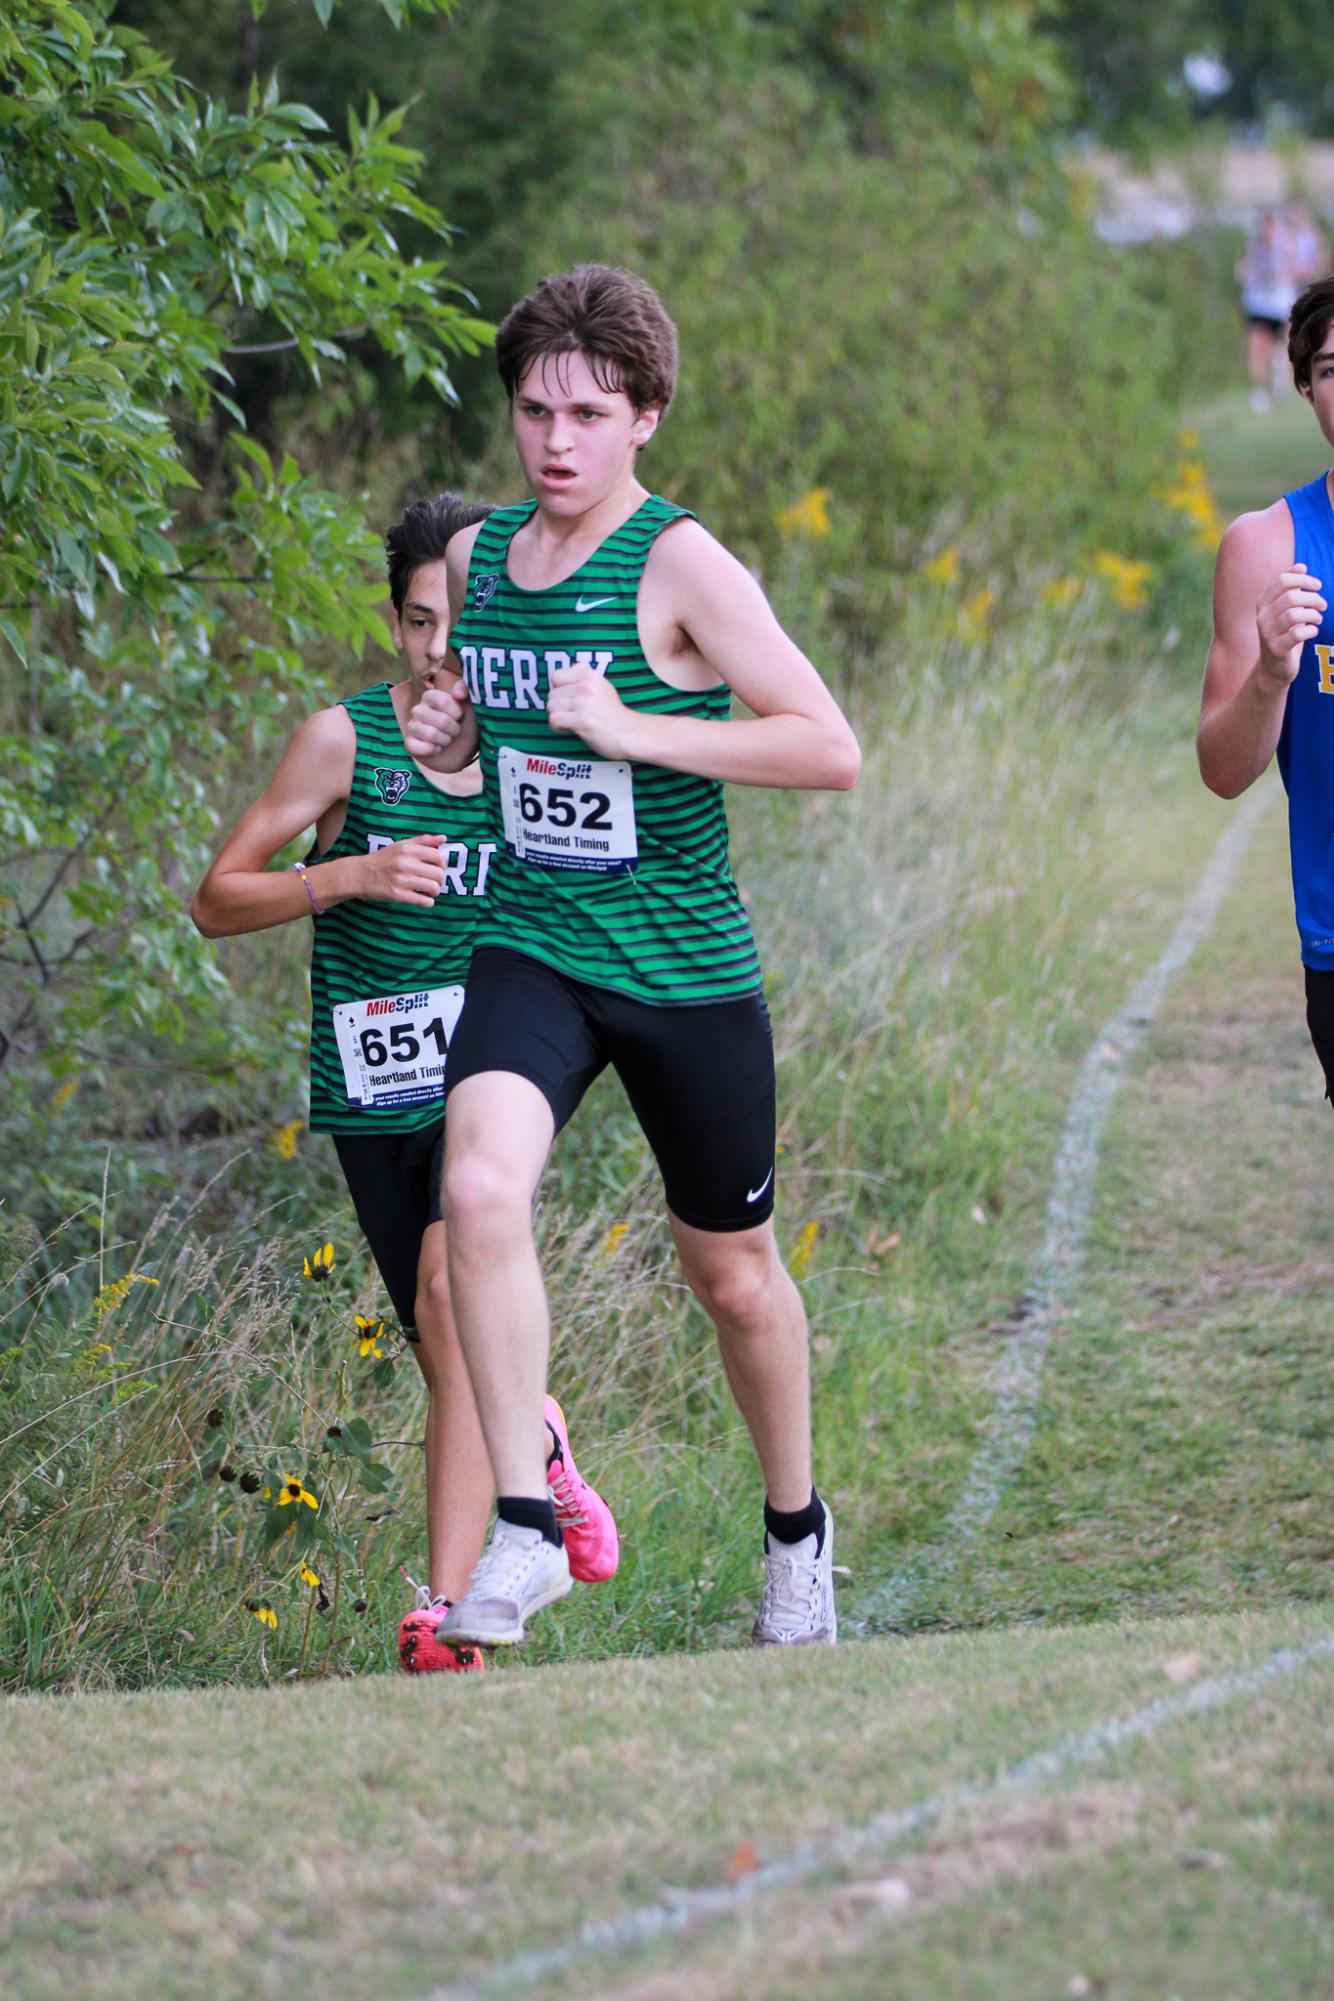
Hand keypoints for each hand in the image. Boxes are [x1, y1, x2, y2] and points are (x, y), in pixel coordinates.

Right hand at [355, 834, 446, 907]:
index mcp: (407, 849)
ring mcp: (401, 879)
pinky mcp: (397, 894)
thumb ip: (423, 841)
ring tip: (429, 891)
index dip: (442, 864)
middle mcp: (404, 863)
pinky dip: (428, 902)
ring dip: (434, 892)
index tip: (437, 868)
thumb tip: (443, 838)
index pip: (437, 856)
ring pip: (433, 888)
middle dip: (440, 880)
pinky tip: (423, 899)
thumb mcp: (401, 845)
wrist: (358, 874)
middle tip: (434, 882)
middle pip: (438, 873)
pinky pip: (423, 901)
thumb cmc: (382, 860)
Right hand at [403, 678, 470, 762]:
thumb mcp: (467, 704)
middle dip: (454, 729)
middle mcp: (418, 710)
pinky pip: (419, 747)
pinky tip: (437, 748)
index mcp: (430, 696)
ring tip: (446, 739)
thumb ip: (463, 690)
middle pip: (441, 720)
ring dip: (445, 740)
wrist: (459, 746)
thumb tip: (458, 694)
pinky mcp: (409, 743)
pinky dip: (433, 750)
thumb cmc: (462, 722)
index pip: (443, 700)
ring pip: (431, 734)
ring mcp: (412, 727)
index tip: (459, 717)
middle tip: (454, 731)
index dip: (456, 713)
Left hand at [546, 665, 638, 758]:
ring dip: (559, 717)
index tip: (570, 699)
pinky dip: (558, 727)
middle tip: (574, 714)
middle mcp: (586, 686)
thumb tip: (569, 669)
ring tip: (573, 721)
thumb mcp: (603, 686)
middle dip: (559, 706)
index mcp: (590, 675)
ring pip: (551, 707)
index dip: (559, 689)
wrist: (629, 733)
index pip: (556, 676)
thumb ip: (585, 678)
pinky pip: (554, 720)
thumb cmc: (613, 713)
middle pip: (552, 694)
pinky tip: (570, 728)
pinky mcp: (581, 720)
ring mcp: (584, 703)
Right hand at [1256, 564, 1325, 687]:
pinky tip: (1312, 631)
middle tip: (1323, 605)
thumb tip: (1301, 566)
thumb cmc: (1284, 633)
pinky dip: (1310, 630)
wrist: (1274, 667)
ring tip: (1318, 618)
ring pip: (1294, 614)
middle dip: (1312, 598)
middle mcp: (1261, 617)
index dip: (1303, 579)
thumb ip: (1291, 588)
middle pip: (1290, 596)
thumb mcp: (1284, 609)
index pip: (1282, 581)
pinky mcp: (1276, 649)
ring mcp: (1267, 634)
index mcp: (1263, 603)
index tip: (1318, 585)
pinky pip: (1297, 634)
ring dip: (1313, 614)